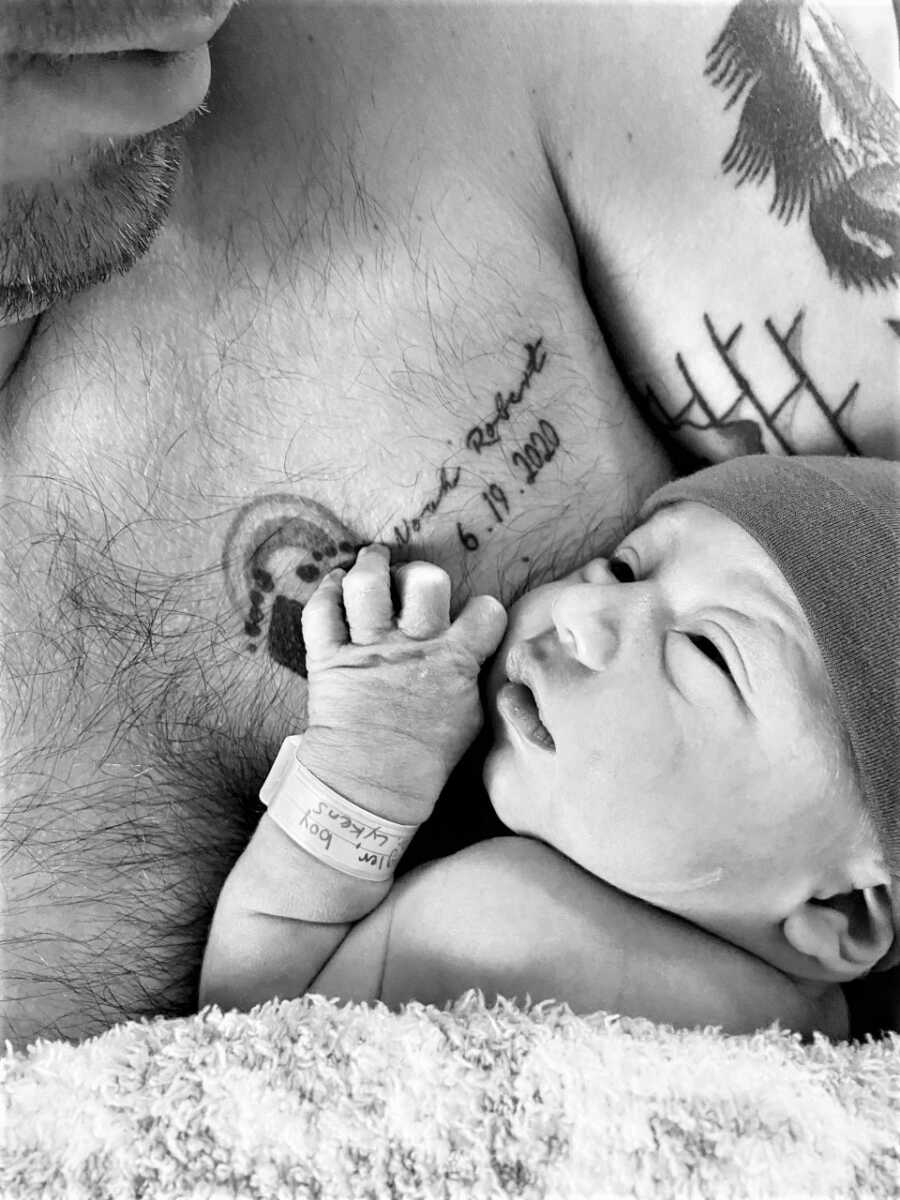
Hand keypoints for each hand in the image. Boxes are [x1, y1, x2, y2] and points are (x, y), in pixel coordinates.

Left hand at [298, 544, 507, 825]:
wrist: (371, 785)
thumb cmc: (427, 754)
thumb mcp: (470, 718)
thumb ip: (475, 676)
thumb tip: (484, 653)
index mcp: (455, 661)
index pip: (485, 610)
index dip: (482, 609)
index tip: (473, 618)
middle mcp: (412, 647)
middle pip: (426, 581)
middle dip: (422, 575)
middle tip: (412, 583)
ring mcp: (368, 649)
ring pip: (367, 584)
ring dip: (371, 565)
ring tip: (373, 561)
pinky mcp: (328, 657)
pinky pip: (321, 609)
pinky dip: (326, 592)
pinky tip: (336, 588)